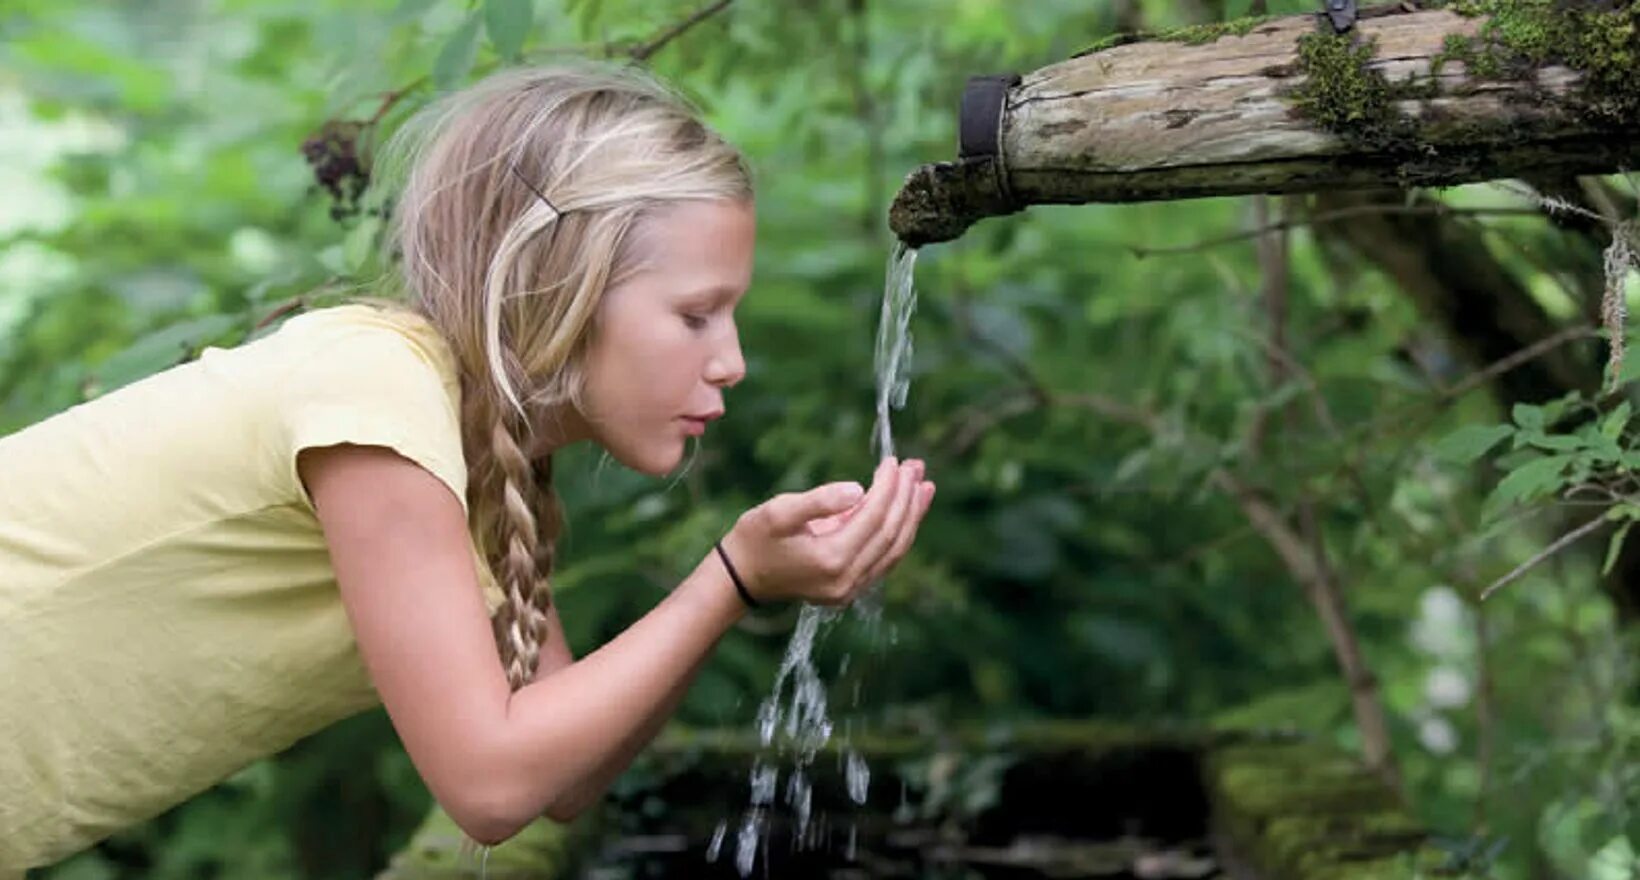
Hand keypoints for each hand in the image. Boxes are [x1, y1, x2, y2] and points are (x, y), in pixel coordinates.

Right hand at [720, 457, 934, 605]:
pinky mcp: (850, 589)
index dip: (888, 486)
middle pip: (891, 533)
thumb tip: (859, 489)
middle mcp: (847, 580)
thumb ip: (819, 500)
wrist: (740, 578)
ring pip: (894, 549)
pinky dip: (899, 532)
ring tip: (924, 486)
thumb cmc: (755, 539)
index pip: (874, 516)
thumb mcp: (778, 512)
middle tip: (916, 466)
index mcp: (831, 559)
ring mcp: (851, 589)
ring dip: (911, 515)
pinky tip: (907, 511)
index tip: (894, 460)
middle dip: (906, 497)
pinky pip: (885, 558)